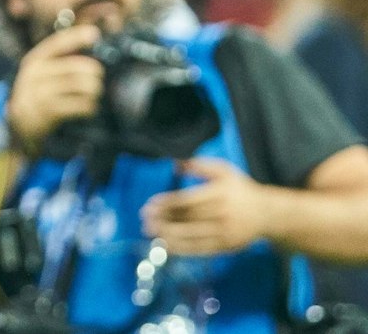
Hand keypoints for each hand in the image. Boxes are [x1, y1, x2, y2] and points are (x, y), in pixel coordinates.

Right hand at [4, 24, 103, 150]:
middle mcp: (35, 74)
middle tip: (97, 80)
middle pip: (76, 67)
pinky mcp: (47, 112)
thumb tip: (89, 46)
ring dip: (94, 91)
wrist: (18, 126)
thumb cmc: (39, 95)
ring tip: (94, 95)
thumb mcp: (42, 74)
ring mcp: (40, 93)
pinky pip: (79, 105)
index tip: (94, 34)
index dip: (76, 37)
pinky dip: (89, 107)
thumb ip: (61, 62)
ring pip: (80, 86)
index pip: (57, 44)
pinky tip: (89, 108)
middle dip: (94, 74)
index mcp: (35, 60)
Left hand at [142, 157, 270, 255]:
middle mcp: (224, 214)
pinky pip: (202, 250)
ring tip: (150, 233)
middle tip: (144, 220)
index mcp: (220, 194)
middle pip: (189, 219)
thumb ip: (199, 165)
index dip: (167, 204)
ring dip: (169, 236)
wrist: (269, 214)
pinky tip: (167, 246)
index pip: (188, 200)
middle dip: (164, 220)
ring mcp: (227, 233)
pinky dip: (183, 249)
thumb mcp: (224, 171)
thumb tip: (174, 164)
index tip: (150, 205)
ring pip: (193, 236)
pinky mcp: (228, 247)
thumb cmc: (240, 189)